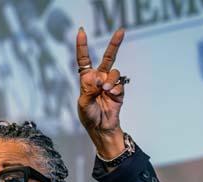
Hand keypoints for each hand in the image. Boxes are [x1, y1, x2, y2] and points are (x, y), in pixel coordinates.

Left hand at [76, 27, 125, 157]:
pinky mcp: (119, 91)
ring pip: (114, 72)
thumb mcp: (83, 104)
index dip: (82, 46)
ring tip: (105, 90)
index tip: (82, 32)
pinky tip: (112, 95)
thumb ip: (89, 89)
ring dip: (110, 80)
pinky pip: (120, 84)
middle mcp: (99, 78)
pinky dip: (116, 88)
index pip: (84, 60)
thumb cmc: (89, 117)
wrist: (101, 129)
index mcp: (87, 80)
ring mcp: (110, 84)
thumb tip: (97, 78)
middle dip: (115, 44)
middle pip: (108, 57)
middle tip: (121, 31)